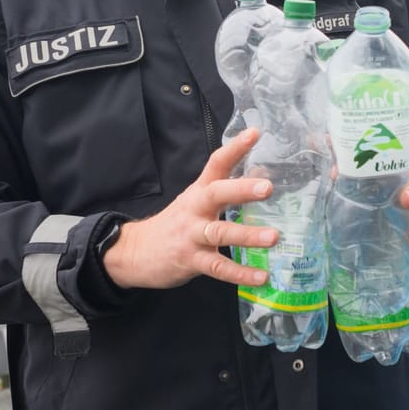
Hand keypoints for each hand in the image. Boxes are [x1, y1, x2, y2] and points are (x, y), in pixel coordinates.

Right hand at [102, 129, 278, 289]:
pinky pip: (218, 268)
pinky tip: (261, 277)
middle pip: (216, 194)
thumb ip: (224, 189)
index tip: (255, 132)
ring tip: (273, 237)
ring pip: (219, 233)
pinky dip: (240, 274)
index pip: (216, 163)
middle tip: (267, 187)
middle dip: (241, 189)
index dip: (235, 148)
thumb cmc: (175, 224)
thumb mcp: (195, 201)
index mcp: (199, 191)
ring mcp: (192, 235)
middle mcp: (195, 209)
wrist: (135, 252)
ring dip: (247, 235)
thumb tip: (263, 175)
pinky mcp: (191, 261)